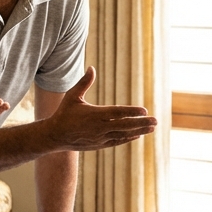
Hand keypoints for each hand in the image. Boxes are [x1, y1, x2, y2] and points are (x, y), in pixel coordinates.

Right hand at [43, 67, 157, 151]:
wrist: (55, 136)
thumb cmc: (64, 113)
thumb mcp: (72, 96)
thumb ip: (84, 82)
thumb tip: (91, 67)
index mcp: (95, 114)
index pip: (117, 112)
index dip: (131, 112)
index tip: (144, 110)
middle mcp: (100, 127)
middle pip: (125, 125)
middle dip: (142, 123)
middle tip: (156, 121)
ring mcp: (100, 137)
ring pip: (124, 134)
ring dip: (139, 131)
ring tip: (152, 128)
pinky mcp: (99, 144)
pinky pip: (117, 141)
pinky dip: (128, 138)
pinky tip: (138, 135)